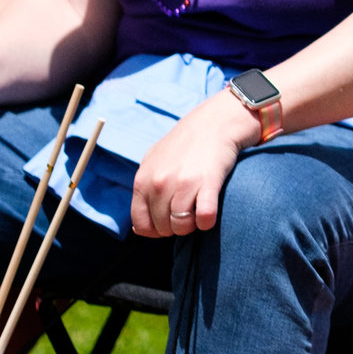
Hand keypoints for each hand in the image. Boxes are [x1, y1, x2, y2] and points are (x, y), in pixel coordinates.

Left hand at [131, 91, 256, 236]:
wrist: (214, 122)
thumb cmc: (184, 144)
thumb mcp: (153, 162)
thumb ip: (143, 192)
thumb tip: (137, 229)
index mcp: (143, 180)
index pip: (141, 224)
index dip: (156, 230)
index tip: (168, 221)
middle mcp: (160, 183)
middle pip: (163, 228)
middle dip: (175, 227)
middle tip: (187, 212)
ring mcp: (183, 183)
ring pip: (182, 226)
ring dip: (192, 225)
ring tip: (197, 212)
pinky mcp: (208, 183)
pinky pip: (204, 218)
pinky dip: (207, 222)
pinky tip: (209, 212)